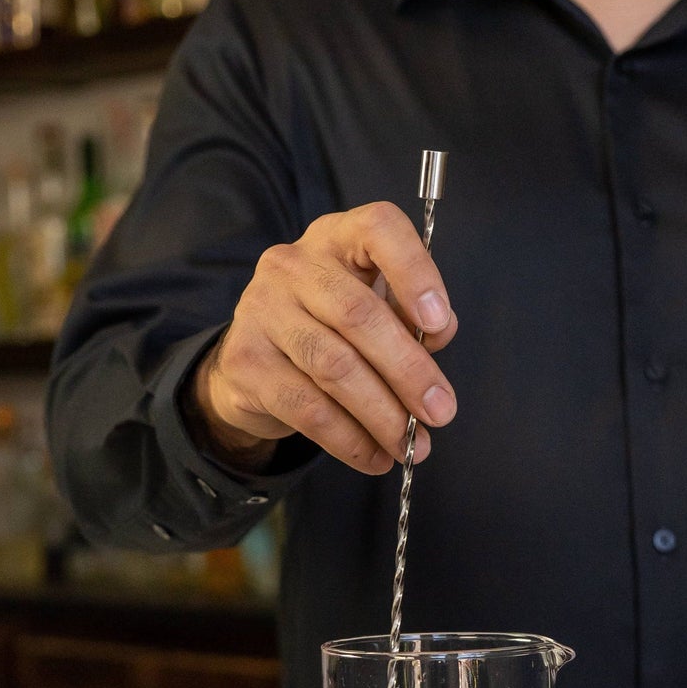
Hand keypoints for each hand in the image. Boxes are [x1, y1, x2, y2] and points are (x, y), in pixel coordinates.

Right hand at [194, 201, 457, 475]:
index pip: (378, 230)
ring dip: (381, 414)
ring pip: (334, 367)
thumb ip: (411, 316)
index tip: (440, 325)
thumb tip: (438, 336)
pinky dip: (349, 439)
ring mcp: (262, 308)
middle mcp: (294, 264)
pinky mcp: (246, 360)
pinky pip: (307, 407)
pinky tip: (375, 457)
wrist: (255, 359)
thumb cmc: (332, 327)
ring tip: (411, 445)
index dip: (414, 274)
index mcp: (338, 237)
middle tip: (440, 411)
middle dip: (408, 371)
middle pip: (358, 315)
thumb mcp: (376, 307)